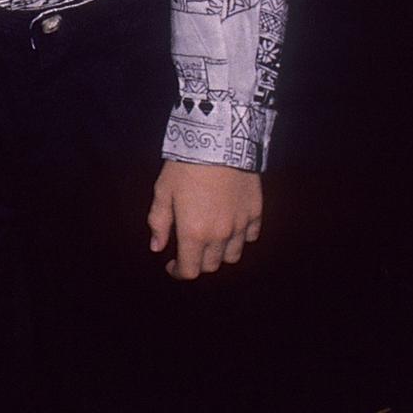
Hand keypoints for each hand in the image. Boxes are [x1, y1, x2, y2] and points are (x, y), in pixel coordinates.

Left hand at [148, 159, 261, 279]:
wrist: (219, 140)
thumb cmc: (186, 165)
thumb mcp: (163, 191)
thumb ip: (159, 222)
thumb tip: (156, 247)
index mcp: (194, 233)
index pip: (189, 270)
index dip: (178, 272)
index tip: (171, 266)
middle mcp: (219, 235)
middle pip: (210, 265)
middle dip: (197, 262)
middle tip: (189, 249)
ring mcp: (240, 225)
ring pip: (232, 256)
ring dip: (219, 254)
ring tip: (210, 240)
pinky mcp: (255, 212)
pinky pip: (250, 236)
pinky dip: (240, 237)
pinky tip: (231, 226)